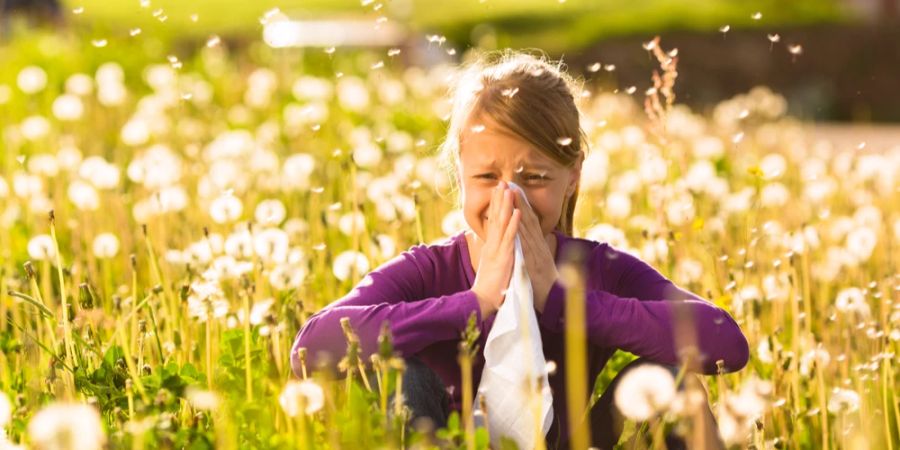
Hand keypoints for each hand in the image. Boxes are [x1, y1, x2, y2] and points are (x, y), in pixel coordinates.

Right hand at [470, 181, 521, 317]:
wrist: (482, 301)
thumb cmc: (489, 287)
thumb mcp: (492, 266)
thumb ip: (494, 254)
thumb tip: (494, 247)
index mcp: (491, 246)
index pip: (493, 221)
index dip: (496, 205)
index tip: (498, 191)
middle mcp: (492, 245)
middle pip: (495, 218)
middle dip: (499, 199)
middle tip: (502, 182)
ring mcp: (497, 250)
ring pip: (502, 223)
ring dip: (506, 205)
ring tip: (508, 189)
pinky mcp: (503, 257)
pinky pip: (510, 238)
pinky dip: (514, 224)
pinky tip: (517, 212)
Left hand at [510, 187, 559, 312]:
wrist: (554, 300)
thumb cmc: (544, 283)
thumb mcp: (539, 263)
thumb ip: (535, 250)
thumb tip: (533, 240)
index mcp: (538, 245)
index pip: (529, 221)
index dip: (521, 205)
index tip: (514, 190)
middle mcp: (538, 245)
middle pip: (528, 219)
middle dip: (519, 201)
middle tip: (510, 183)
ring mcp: (537, 252)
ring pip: (527, 227)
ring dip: (520, 209)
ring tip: (512, 194)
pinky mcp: (534, 261)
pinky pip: (526, 244)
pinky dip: (522, 231)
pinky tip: (517, 219)